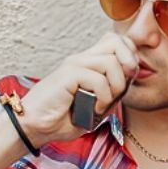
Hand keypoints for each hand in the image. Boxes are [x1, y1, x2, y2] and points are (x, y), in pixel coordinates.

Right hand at [19, 32, 138, 147]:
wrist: (35, 127)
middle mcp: (82, 59)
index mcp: (89, 62)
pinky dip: (102, 99)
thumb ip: (114, 91)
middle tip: (120, 90)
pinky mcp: (68, 75)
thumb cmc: (63, 118)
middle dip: (129, 67)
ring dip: (115, 88)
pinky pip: (98, 80)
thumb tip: (131, 78)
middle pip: (119, 41)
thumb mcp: (98, 105)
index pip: (119, 41)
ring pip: (112, 62)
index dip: (131, 57)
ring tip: (104, 105)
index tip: (127, 82)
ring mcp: (74, 65)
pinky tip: (93, 109)